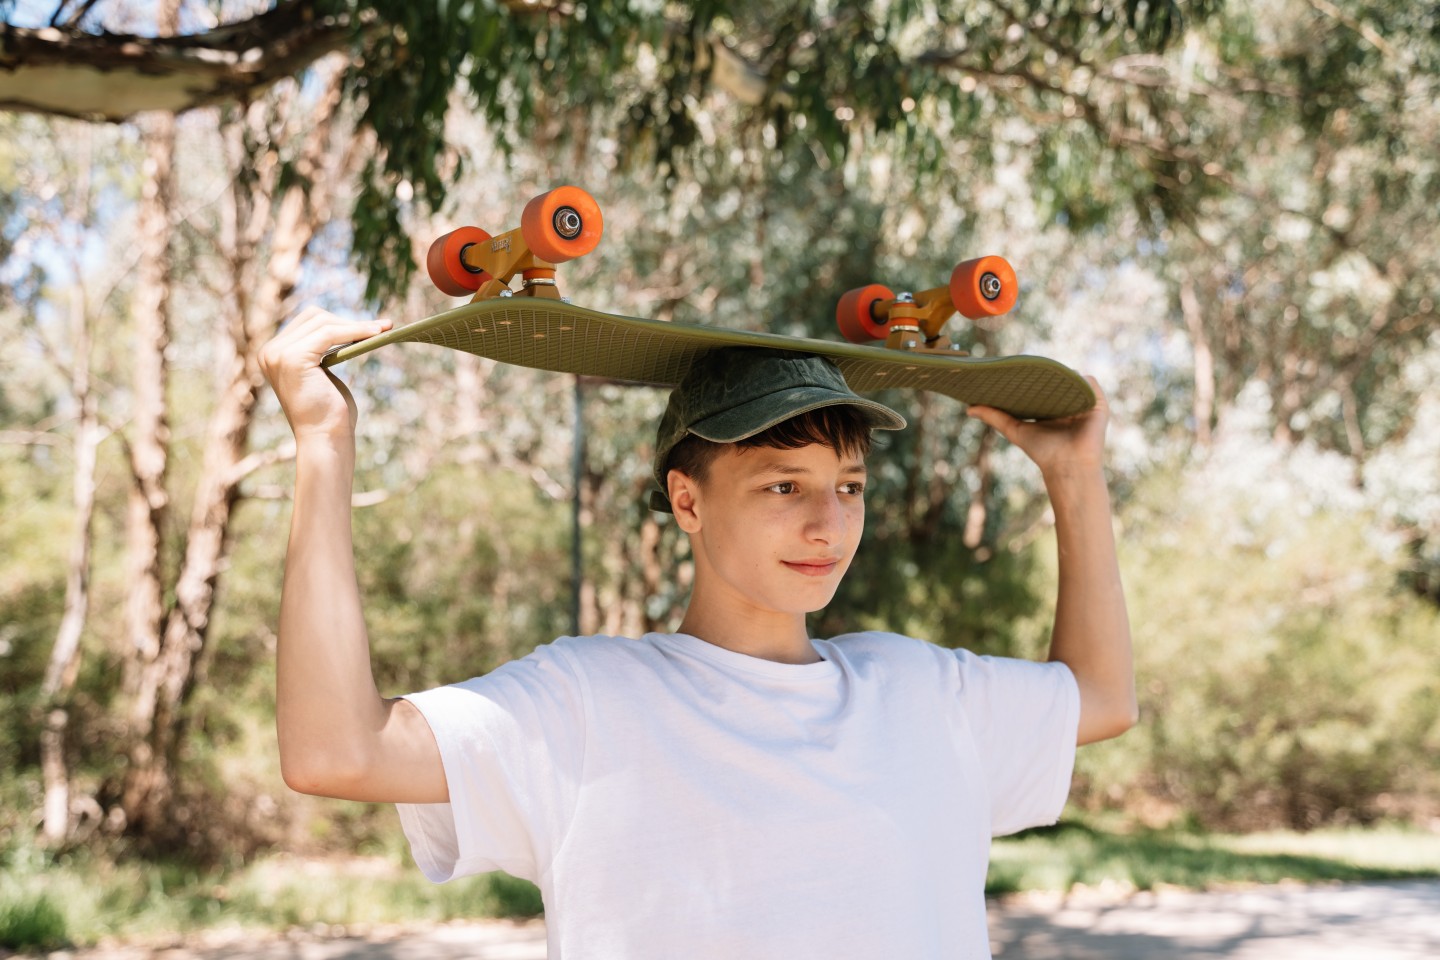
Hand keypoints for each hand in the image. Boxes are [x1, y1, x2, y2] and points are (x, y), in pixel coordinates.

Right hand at [259, 307, 391, 441]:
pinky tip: (376, 334)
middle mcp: (269, 352)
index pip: (307, 322)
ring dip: (357, 325)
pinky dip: (355, 330)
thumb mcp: (322, 376)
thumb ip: (322, 352)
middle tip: (381, 327)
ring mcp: (278, 354)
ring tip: (383, 329)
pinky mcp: (293, 358)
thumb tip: (344, 325)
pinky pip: (329, 333)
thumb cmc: (330, 414)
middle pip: (313, 317)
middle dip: (348, 321)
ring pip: (323, 323)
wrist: (326, 441)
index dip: (339, 321)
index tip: (371, 325)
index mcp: (273, 355)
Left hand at [965, 376, 1109, 478]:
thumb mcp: (1014, 430)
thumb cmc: (1042, 452)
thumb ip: (994, 417)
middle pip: (1058, 380)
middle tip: (1030, 359)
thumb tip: (968, 407)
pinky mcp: (1098, 405)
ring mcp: (1084, 403)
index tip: (1016, 365)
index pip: (1042, 385)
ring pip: (1074, 379)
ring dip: (1064, 372)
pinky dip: (1081, 378)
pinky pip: (1090, 383)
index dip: (1032, 376)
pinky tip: (1068, 375)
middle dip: (1046, 370)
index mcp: (1051, 407)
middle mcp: (1068, 403)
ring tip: (1049, 365)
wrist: (1067, 466)